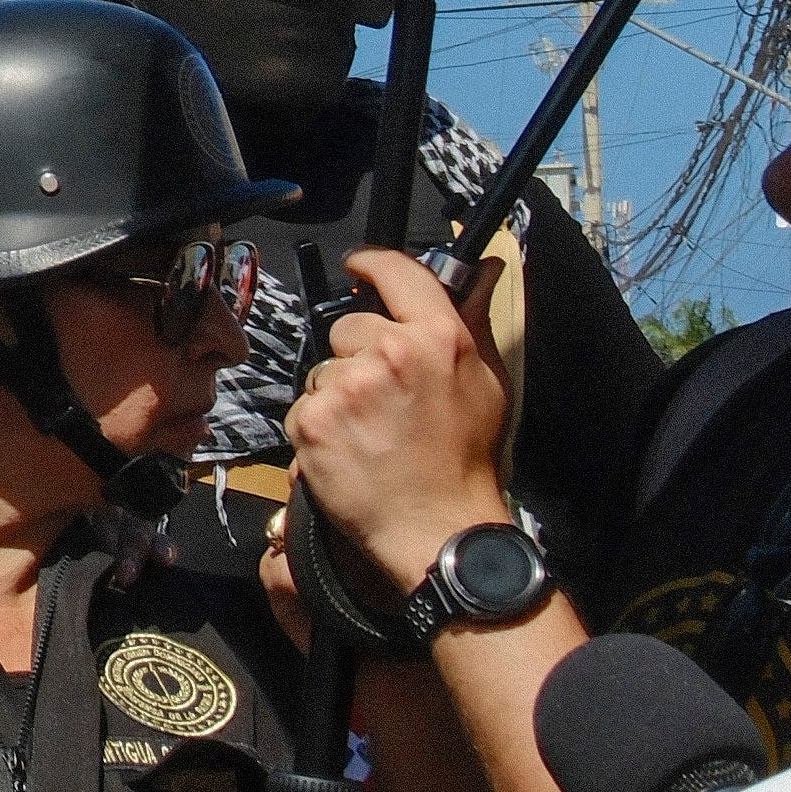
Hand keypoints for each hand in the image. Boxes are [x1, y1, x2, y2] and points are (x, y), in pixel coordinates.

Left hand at [282, 246, 515, 593]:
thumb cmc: (465, 461)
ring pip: (323, 370)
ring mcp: (348, 387)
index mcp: (438, 337)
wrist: (438, 527)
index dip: (371, 264)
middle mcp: (391, 353)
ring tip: (370, 433)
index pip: (396, 272)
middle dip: (357, 356)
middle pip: (347, 328)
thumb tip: (480, 268)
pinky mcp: (314, 420)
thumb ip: (472, 319)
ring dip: (337, 395)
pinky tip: (348, 451)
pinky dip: (319, 428)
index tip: (359, 267)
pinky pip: (304, 407)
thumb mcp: (486, 384)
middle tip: (383, 400)